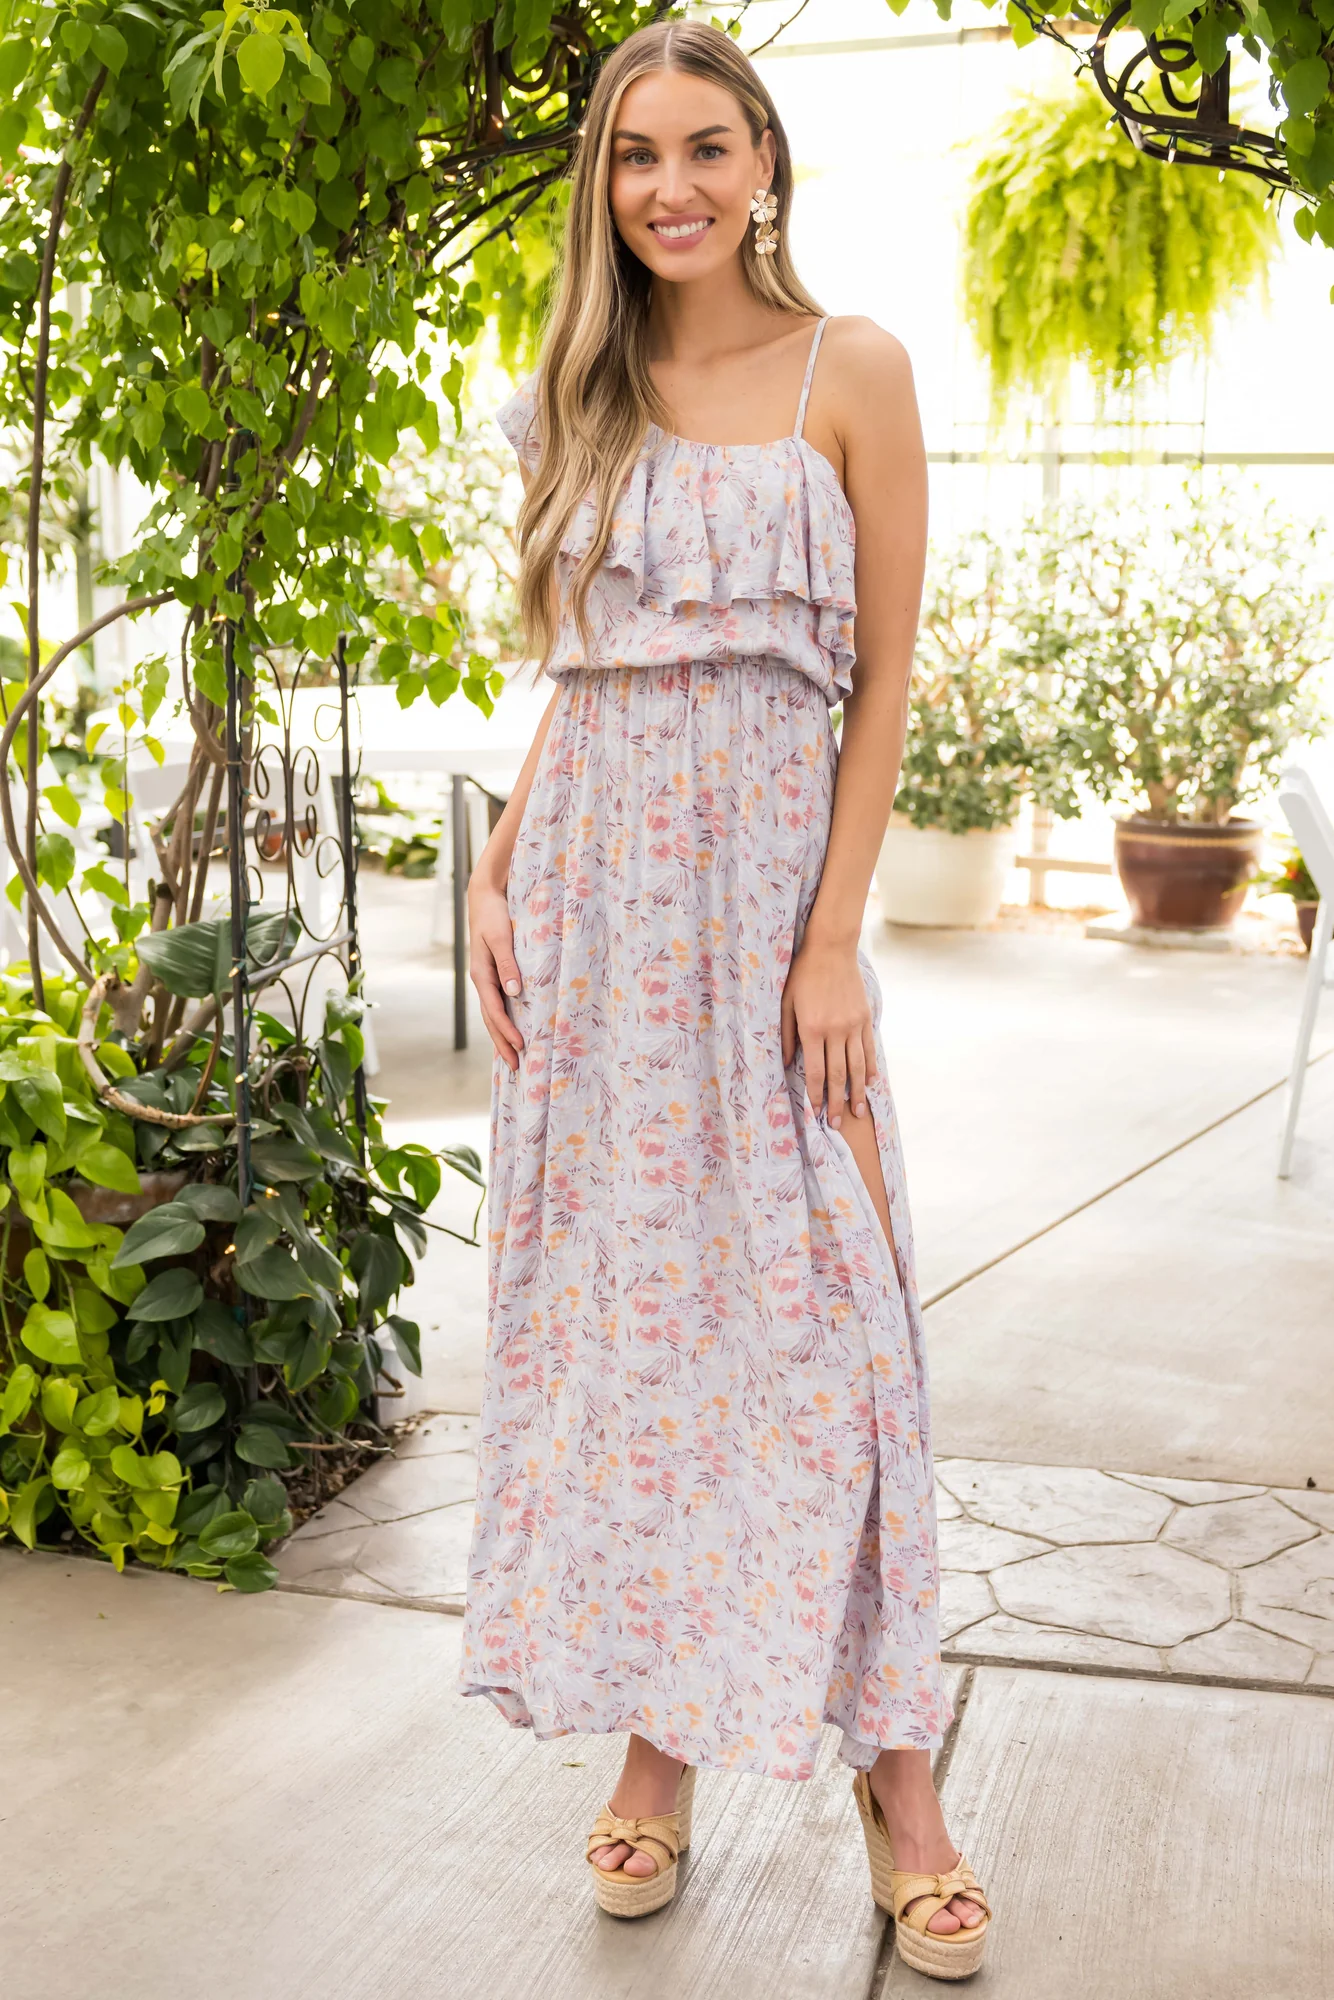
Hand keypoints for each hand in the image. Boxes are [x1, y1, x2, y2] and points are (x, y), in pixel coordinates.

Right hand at [468, 869, 524, 1072]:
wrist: (485, 896)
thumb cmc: (494, 914)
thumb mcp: (500, 937)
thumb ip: (507, 964)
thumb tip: (513, 993)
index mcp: (481, 975)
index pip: (494, 1011)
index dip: (506, 1031)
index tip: (520, 1047)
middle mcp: (482, 980)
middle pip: (491, 1019)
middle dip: (502, 1043)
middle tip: (516, 1066)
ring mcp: (487, 978)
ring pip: (493, 1013)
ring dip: (502, 1035)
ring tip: (513, 1056)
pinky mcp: (494, 972)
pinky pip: (498, 1002)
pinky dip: (504, 1019)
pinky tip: (512, 1027)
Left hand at [780, 934, 876, 1128]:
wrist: (831, 949)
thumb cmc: (802, 976)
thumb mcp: (785, 1004)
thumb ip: (786, 1036)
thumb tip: (786, 1065)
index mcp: (812, 1029)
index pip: (816, 1071)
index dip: (816, 1094)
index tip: (815, 1112)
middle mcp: (835, 1030)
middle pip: (838, 1075)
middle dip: (836, 1101)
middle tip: (836, 1123)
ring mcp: (854, 1025)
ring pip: (857, 1066)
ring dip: (856, 1092)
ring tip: (856, 1112)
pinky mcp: (866, 1018)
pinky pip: (869, 1048)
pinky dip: (870, 1068)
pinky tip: (869, 1083)